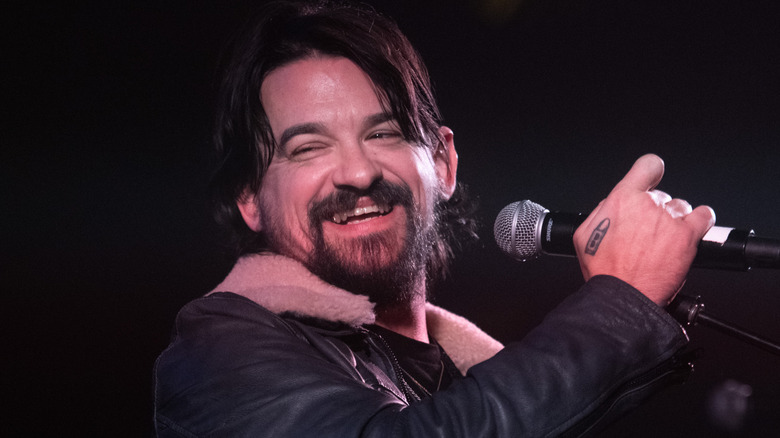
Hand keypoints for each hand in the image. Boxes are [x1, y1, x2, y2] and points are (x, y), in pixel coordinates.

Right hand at [573, 154, 715, 305]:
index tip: (651, 178)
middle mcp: (647, 205)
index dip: (650, 171)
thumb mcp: (583, 235)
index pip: (647, 166)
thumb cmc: (604, 270)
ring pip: (681, 206)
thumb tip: (612, 204)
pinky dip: (701, 220)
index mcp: (621, 200)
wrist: (623, 296)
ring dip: (674, 219)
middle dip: (654, 210)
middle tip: (645, 233)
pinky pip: (704, 216)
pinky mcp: (687, 236)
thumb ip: (600, 212)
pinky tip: (692, 229)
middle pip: (660, 195)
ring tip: (663, 241)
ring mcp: (669, 220)